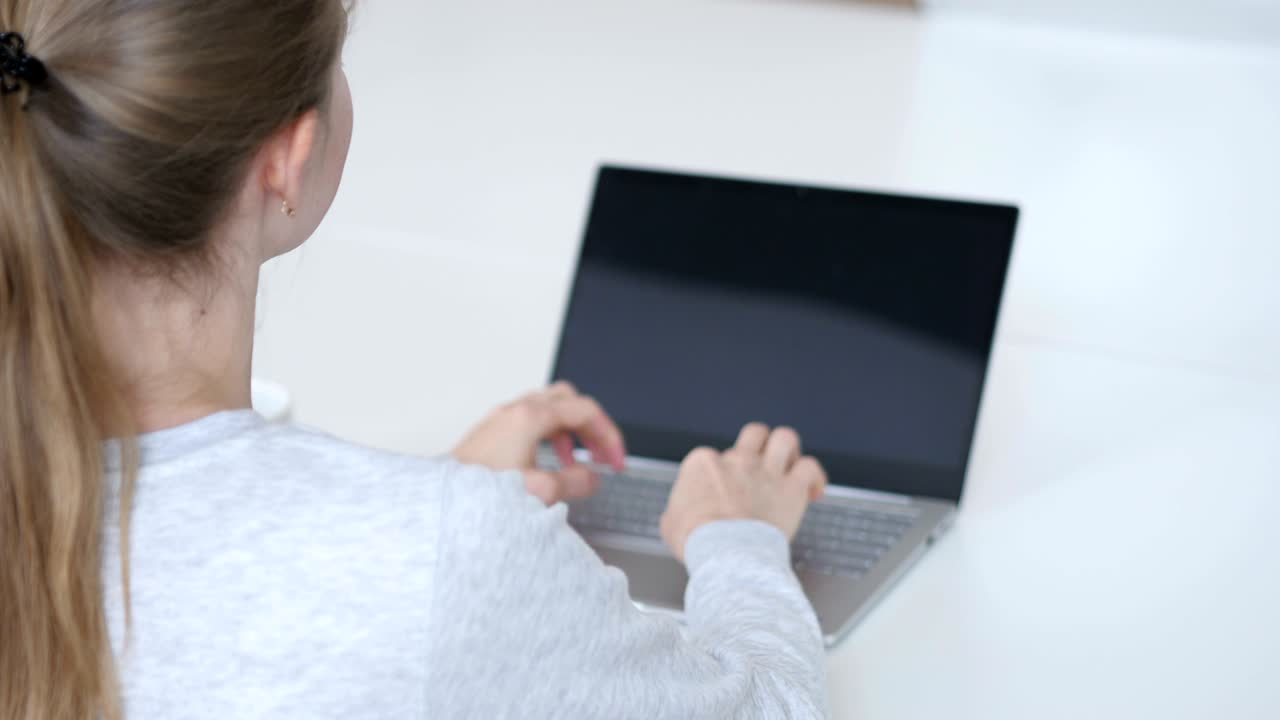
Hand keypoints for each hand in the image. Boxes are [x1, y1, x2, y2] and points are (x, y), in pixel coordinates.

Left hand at [453, 381, 626, 504]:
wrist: (440, 503)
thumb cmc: (480, 495)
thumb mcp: (540, 491)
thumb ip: (575, 482)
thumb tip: (592, 478)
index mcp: (530, 417)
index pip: (586, 410)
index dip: (609, 435)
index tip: (616, 460)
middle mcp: (514, 411)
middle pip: (567, 401)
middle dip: (591, 425)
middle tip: (602, 453)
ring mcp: (500, 420)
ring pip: (547, 409)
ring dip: (569, 431)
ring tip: (575, 462)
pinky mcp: (490, 433)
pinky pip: (529, 422)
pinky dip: (548, 436)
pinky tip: (547, 463)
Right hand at [660, 423, 827, 561]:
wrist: (725, 552)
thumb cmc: (697, 542)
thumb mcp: (671, 524)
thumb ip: (678, 512)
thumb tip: (676, 518)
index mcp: (704, 464)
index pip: (714, 456)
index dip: (721, 475)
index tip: (724, 494)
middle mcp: (737, 460)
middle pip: (754, 434)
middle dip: (760, 445)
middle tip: (761, 464)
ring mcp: (766, 471)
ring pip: (785, 438)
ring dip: (789, 450)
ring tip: (789, 465)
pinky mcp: (791, 488)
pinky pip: (810, 468)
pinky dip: (815, 477)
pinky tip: (813, 490)